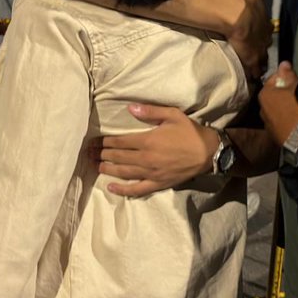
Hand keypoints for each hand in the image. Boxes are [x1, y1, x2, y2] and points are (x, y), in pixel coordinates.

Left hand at [93, 105, 219, 196]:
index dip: (106, 142)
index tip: (96, 141)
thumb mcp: (172, 115)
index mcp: (148, 140)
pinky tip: (111, 188)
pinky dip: (122, 189)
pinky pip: (137, 189)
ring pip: (124, 172)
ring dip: (108, 169)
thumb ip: (150, 111)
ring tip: (96, 166)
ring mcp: (151, 173)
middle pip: (119, 157)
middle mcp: (146, 158)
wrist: (207, 152)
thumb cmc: (190, 131)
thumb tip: (129, 108)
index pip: (120, 142)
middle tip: (90, 153)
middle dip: (102, 154)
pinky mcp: (157, 183)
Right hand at [229, 0, 273, 77]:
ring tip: (258, 71)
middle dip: (263, 50)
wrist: (238, 17)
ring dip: (260, 65)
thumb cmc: (246, 4)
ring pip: (262, 62)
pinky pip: (254, 70)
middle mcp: (265, 40)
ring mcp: (259, 52)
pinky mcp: (250, 60)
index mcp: (267, 26)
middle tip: (259, 52)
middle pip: (266, 47)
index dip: (265, 35)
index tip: (263, 37)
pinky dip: (253, 74)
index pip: (268, 33)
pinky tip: (252, 79)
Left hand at [259, 61, 297, 145]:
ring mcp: (267, 123)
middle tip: (296, 93)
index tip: (294, 79)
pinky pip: (278, 122)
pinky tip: (295, 120)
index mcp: (264, 95)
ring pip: (275, 110)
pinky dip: (284, 119)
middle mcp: (261, 109)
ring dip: (282, 107)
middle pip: (273, 96)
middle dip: (282, 94)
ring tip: (296, 108)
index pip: (273, 80)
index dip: (284, 77)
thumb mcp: (295, 87)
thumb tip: (283, 63)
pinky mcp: (273, 135)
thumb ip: (288, 74)